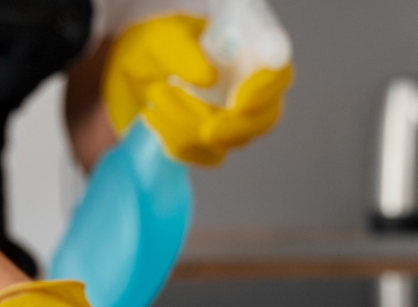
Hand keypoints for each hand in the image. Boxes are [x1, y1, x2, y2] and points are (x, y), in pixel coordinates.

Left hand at [103, 15, 292, 165]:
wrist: (137, 70)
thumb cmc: (162, 44)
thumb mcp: (167, 38)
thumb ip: (186, 53)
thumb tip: (208, 79)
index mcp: (252, 53)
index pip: (279, 73)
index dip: (266, 91)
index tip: (238, 103)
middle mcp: (252, 87)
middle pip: (266, 117)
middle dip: (234, 128)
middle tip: (206, 131)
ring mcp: (236, 118)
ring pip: (231, 140)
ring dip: (188, 125)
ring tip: (155, 93)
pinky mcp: (215, 142)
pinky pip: (207, 156)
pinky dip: (176, 141)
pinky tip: (153, 116)